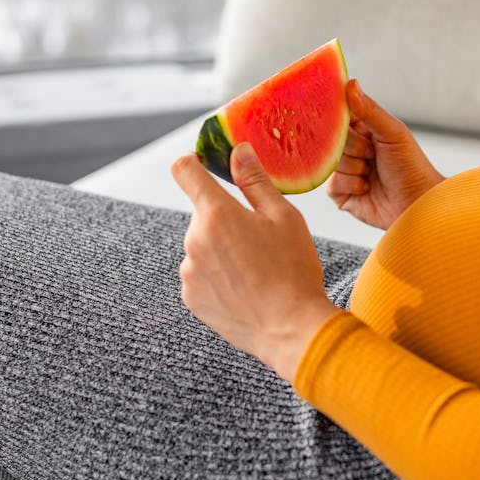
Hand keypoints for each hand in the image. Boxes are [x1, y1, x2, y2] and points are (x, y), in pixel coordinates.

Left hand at [171, 143, 338, 382]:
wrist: (291, 329)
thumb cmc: (293, 271)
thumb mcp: (283, 217)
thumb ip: (255, 180)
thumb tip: (239, 151)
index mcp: (217, 214)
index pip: (186, 171)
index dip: (193, 163)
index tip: (202, 165)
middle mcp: (194, 241)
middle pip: (203, 215)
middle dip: (225, 219)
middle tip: (259, 239)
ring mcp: (189, 272)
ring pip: (202, 246)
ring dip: (220, 249)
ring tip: (255, 270)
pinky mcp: (191, 297)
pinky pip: (200, 274)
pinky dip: (217, 276)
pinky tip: (245, 288)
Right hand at [328, 79, 444, 229]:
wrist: (418, 204)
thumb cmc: (412, 167)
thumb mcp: (393, 133)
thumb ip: (369, 110)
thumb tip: (350, 82)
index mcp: (364, 130)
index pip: (339, 116)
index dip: (337, 117)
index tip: (340, 118)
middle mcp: (352, 149)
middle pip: (332, 140)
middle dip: (354, 147)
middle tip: (372, 153)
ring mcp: (345, 171)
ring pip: (331, 162)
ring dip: (355, 168)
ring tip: (373, 174)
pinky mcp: (341, 194)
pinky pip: (331, 184)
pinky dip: (351, 185)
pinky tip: (367, 188)